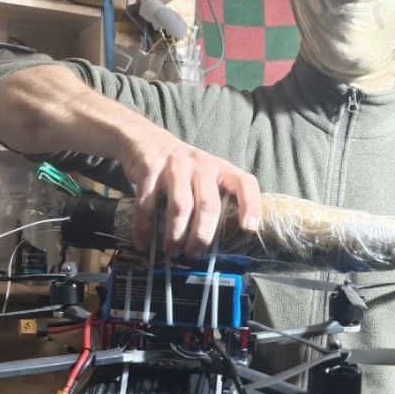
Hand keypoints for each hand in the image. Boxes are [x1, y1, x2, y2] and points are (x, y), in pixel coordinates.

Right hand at [120, 119, 261, 256]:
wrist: (146, 139)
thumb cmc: (181, 168)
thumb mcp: (204, 175)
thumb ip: (212, 199)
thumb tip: (212, 244)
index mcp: (220, 168)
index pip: (244, 183)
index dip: (251, 205)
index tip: (249, 229)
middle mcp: (201, 164)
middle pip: (208, 205)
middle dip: (201, 235)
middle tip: (194, 254)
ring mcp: (176, 165)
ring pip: (180, 207)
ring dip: (175, 234)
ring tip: (171, 252)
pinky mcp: (150, 168)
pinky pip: (148, 204)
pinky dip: (144, 228)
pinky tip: (144, 243)